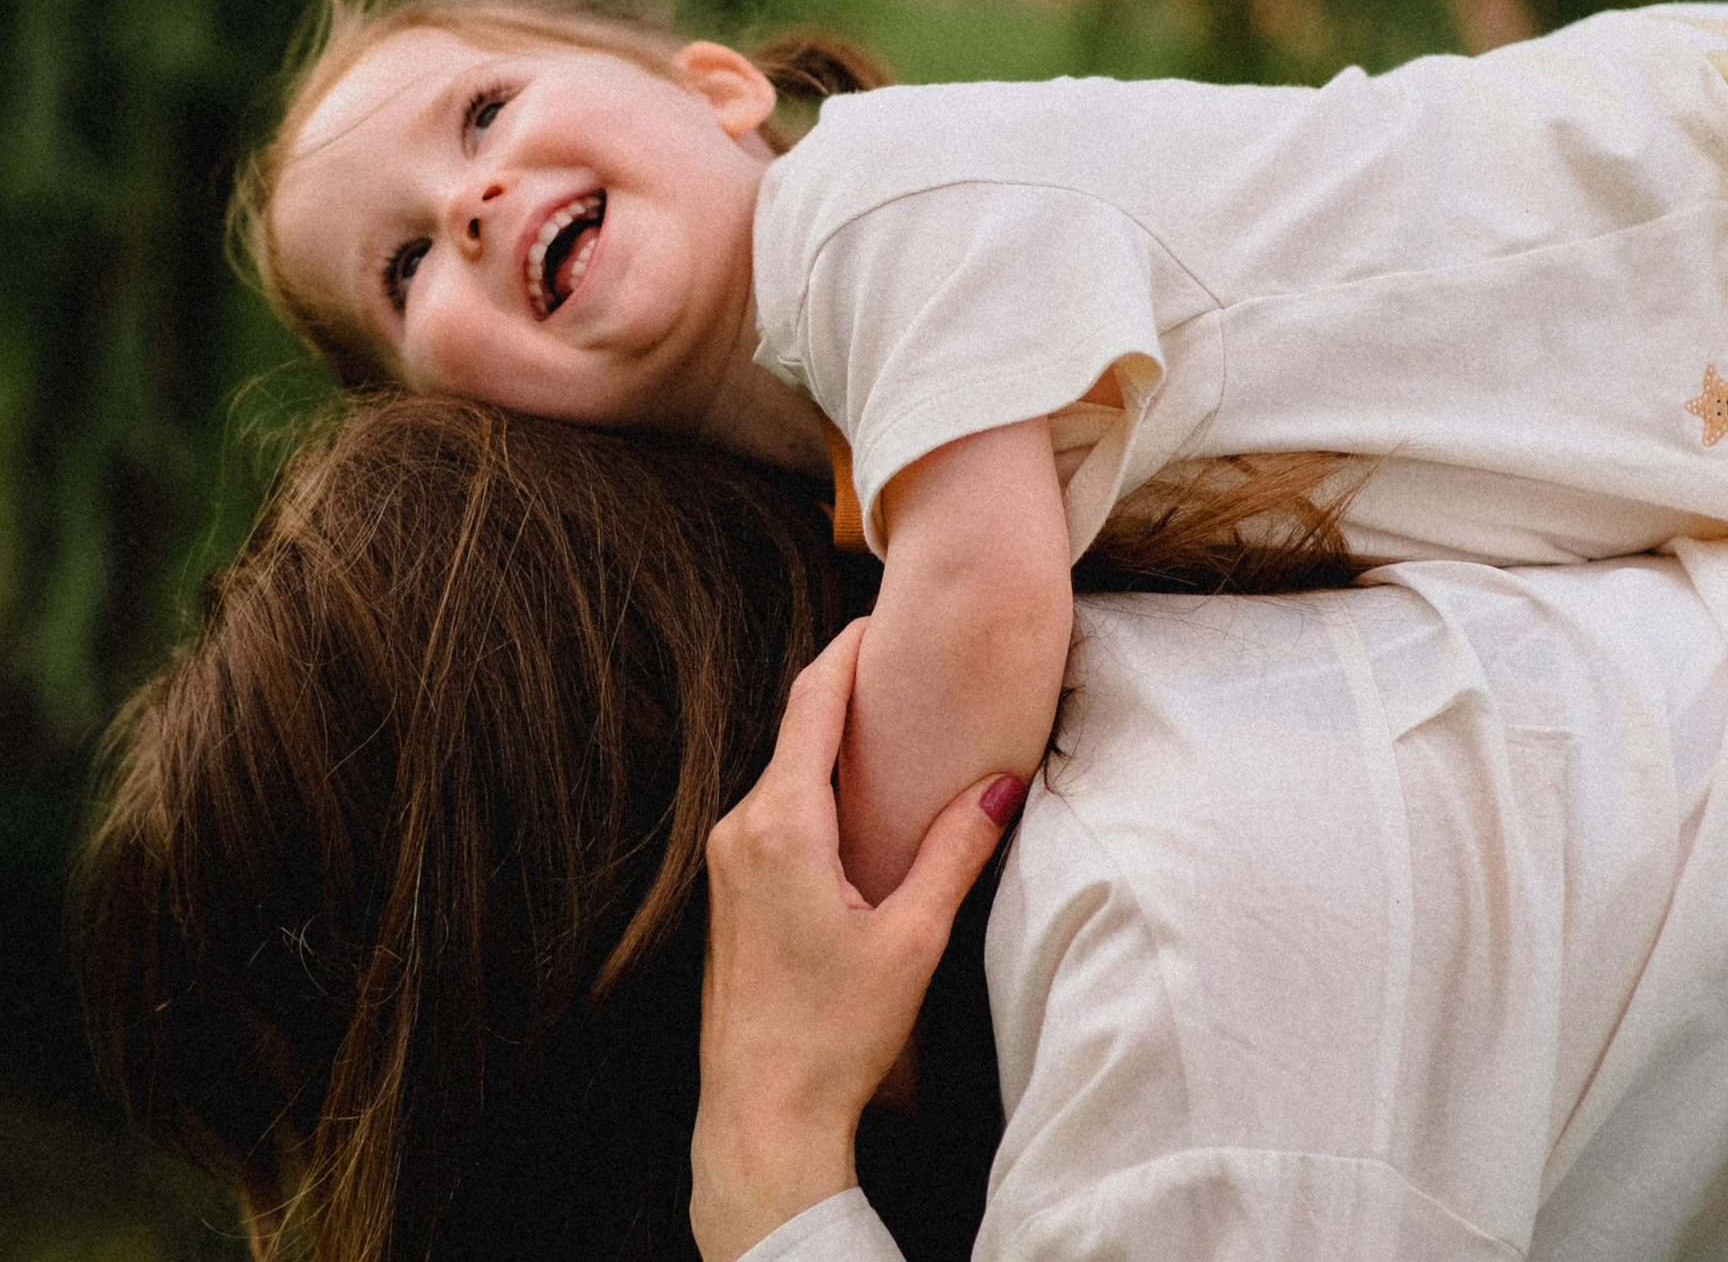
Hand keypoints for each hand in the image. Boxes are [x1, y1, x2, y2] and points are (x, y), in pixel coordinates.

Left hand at [690, 617, 1024, 1261]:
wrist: (761, 1111)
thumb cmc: (835, 1031)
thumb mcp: (912, 937)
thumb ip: (956, 851)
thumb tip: (999, 782)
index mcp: (782, 825)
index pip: (813, 704)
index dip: (848, 653)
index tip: (881, 616)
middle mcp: (742, 829)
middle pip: (797, 731)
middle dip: (847, 689)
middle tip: (901, 655)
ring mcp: (728, 860)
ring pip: (785, 773)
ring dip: (832, 742)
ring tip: (890, 716)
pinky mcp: (730, 890)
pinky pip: (774, 811)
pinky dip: (815, 786)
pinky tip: (856, 796)